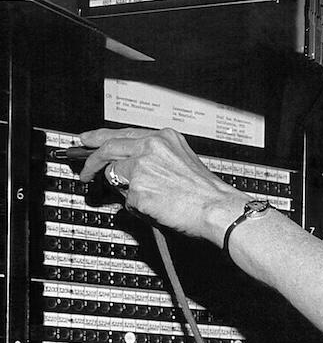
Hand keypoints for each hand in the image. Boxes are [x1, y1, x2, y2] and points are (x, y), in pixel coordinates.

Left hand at [77, 127, 248, 245]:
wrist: (218, 209)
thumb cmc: (207, 192)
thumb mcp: (182, 161)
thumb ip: (154, 158)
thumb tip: (128, 168)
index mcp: (163, 138)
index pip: (122, 133)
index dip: (100, 138)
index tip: (88, 141)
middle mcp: (150, 147)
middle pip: (107, 148)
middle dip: (91, 161)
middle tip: (85, 171)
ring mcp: (142, 167)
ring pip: (116, 177)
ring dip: (126, 191)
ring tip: (149, 201)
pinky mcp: (137, 189)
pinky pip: (127, 199)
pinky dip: (138, 207)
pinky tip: (157, 208)